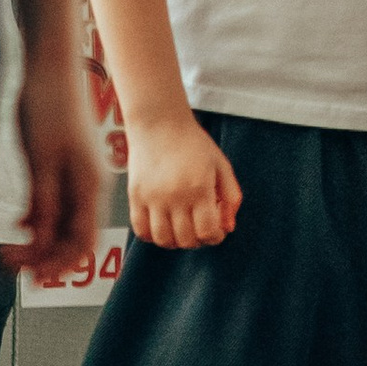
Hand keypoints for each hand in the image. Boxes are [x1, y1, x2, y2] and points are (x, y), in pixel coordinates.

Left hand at [9, 38, 103, 278]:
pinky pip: (54, 205)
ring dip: (38, 242)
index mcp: (90, 186)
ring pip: (62, 223)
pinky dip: (36, 221)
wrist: (49, 63)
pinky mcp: (61, 165)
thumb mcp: (41, 159)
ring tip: (9, 250)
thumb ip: (43, 203)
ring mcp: (76, 175)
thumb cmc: (47, 105)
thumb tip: (40, 244)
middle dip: (44, 258)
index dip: (57, 265)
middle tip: (9, 265)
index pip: (81, 243)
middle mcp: (88, 185)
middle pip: (73, 238)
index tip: (27, 277)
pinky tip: (18, 224)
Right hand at [124, 110, 242, 251]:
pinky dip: (152, 236)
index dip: (215, 237)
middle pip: (186, 240)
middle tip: (199, 229)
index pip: (207, 231)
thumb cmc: (193, 143)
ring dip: (175, 242)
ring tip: (181, 229)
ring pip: (163, 240)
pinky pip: (141, 230)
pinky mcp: (135, 197)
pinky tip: (162, 225)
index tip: (216, 230)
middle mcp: (174, 196)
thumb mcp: (221, 165)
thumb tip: (229, 227)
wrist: (160, 123)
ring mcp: (152, 198)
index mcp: (199, 188)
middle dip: (197, 241)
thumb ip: (231, 197)